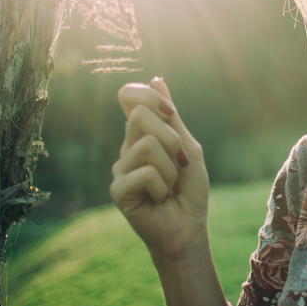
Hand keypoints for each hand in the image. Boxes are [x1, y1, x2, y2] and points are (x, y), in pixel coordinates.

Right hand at [110, 77, 208, 260]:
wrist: (188, 227)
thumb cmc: (189, 190)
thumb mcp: (187, 147)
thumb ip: (172, 117)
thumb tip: (157, 79)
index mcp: (141, 134)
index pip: (129, 95)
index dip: (148, 96)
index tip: (170, 113)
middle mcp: (126, 147)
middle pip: (139, 115)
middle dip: (171, 138)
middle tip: (179, 163)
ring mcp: (119, 168)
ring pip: (147, 144)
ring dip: (171, 168)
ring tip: (169, 186)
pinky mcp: (118, 189)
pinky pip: (146, 173)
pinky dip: (163, 186)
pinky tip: (159, 199)